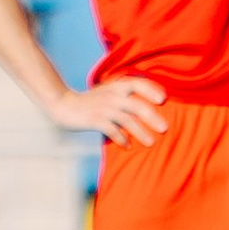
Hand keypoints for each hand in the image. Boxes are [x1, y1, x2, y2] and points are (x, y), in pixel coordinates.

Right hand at [46, 77, 167, 147]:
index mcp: (116, 86)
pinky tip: (128, 145)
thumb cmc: (90, 100)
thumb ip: (125, 94)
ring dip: (140, 132)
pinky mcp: (94, 120)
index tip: (163, 99)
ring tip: (150, 142)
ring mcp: (103, 108)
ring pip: (127, 120)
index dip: (152, 90)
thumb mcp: (108, 91)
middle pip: (137, 106)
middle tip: (165, 128)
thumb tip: (149, 106)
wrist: (63, 105)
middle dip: (152, 117)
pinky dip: (121, 138)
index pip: (138, 83)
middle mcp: (112, 96)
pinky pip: (112, 130)